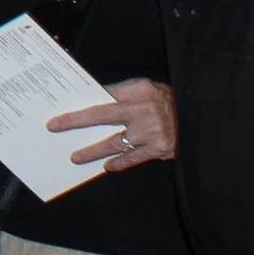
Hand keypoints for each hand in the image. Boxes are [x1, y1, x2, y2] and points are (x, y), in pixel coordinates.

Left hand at [51, 80, 175, 169]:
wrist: (198, 115)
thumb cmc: (166, 100)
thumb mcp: (145, 88)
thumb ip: (121, 94)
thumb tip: (93, 101)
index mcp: (138, 90)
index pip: (103, 96)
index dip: (82, 104)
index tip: (60, 111)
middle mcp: (142, 110)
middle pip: (102, 116)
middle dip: (76, 122)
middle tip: (55, 128)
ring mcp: (150, 132)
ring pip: (114, 142)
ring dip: (93, 150)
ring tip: (76, 157)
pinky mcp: (159, 149)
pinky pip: (132, 158)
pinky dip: (118, 163)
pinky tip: (105, 166)